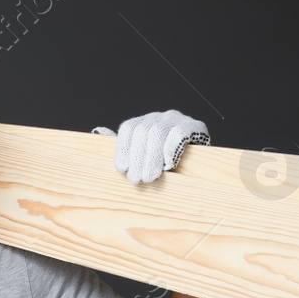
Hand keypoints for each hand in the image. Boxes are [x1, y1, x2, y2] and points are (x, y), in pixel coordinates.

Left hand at [93, 109, 209, 183]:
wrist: (200, 162)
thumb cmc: (164, 161)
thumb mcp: (143, 156)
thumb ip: (125, 146)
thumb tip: (97, 132)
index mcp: (144, 122)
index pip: (129, 128)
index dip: (123, 148)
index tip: (122, 169)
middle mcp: (159, 117)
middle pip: (142, 131)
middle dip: (137, 158)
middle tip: (136, 179)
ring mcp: (177, 120)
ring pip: (157, 132)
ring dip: (151, 158)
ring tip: (150, 177)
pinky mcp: (194, 126)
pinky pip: (179, 133)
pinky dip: (171, 149)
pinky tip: (169, 165)